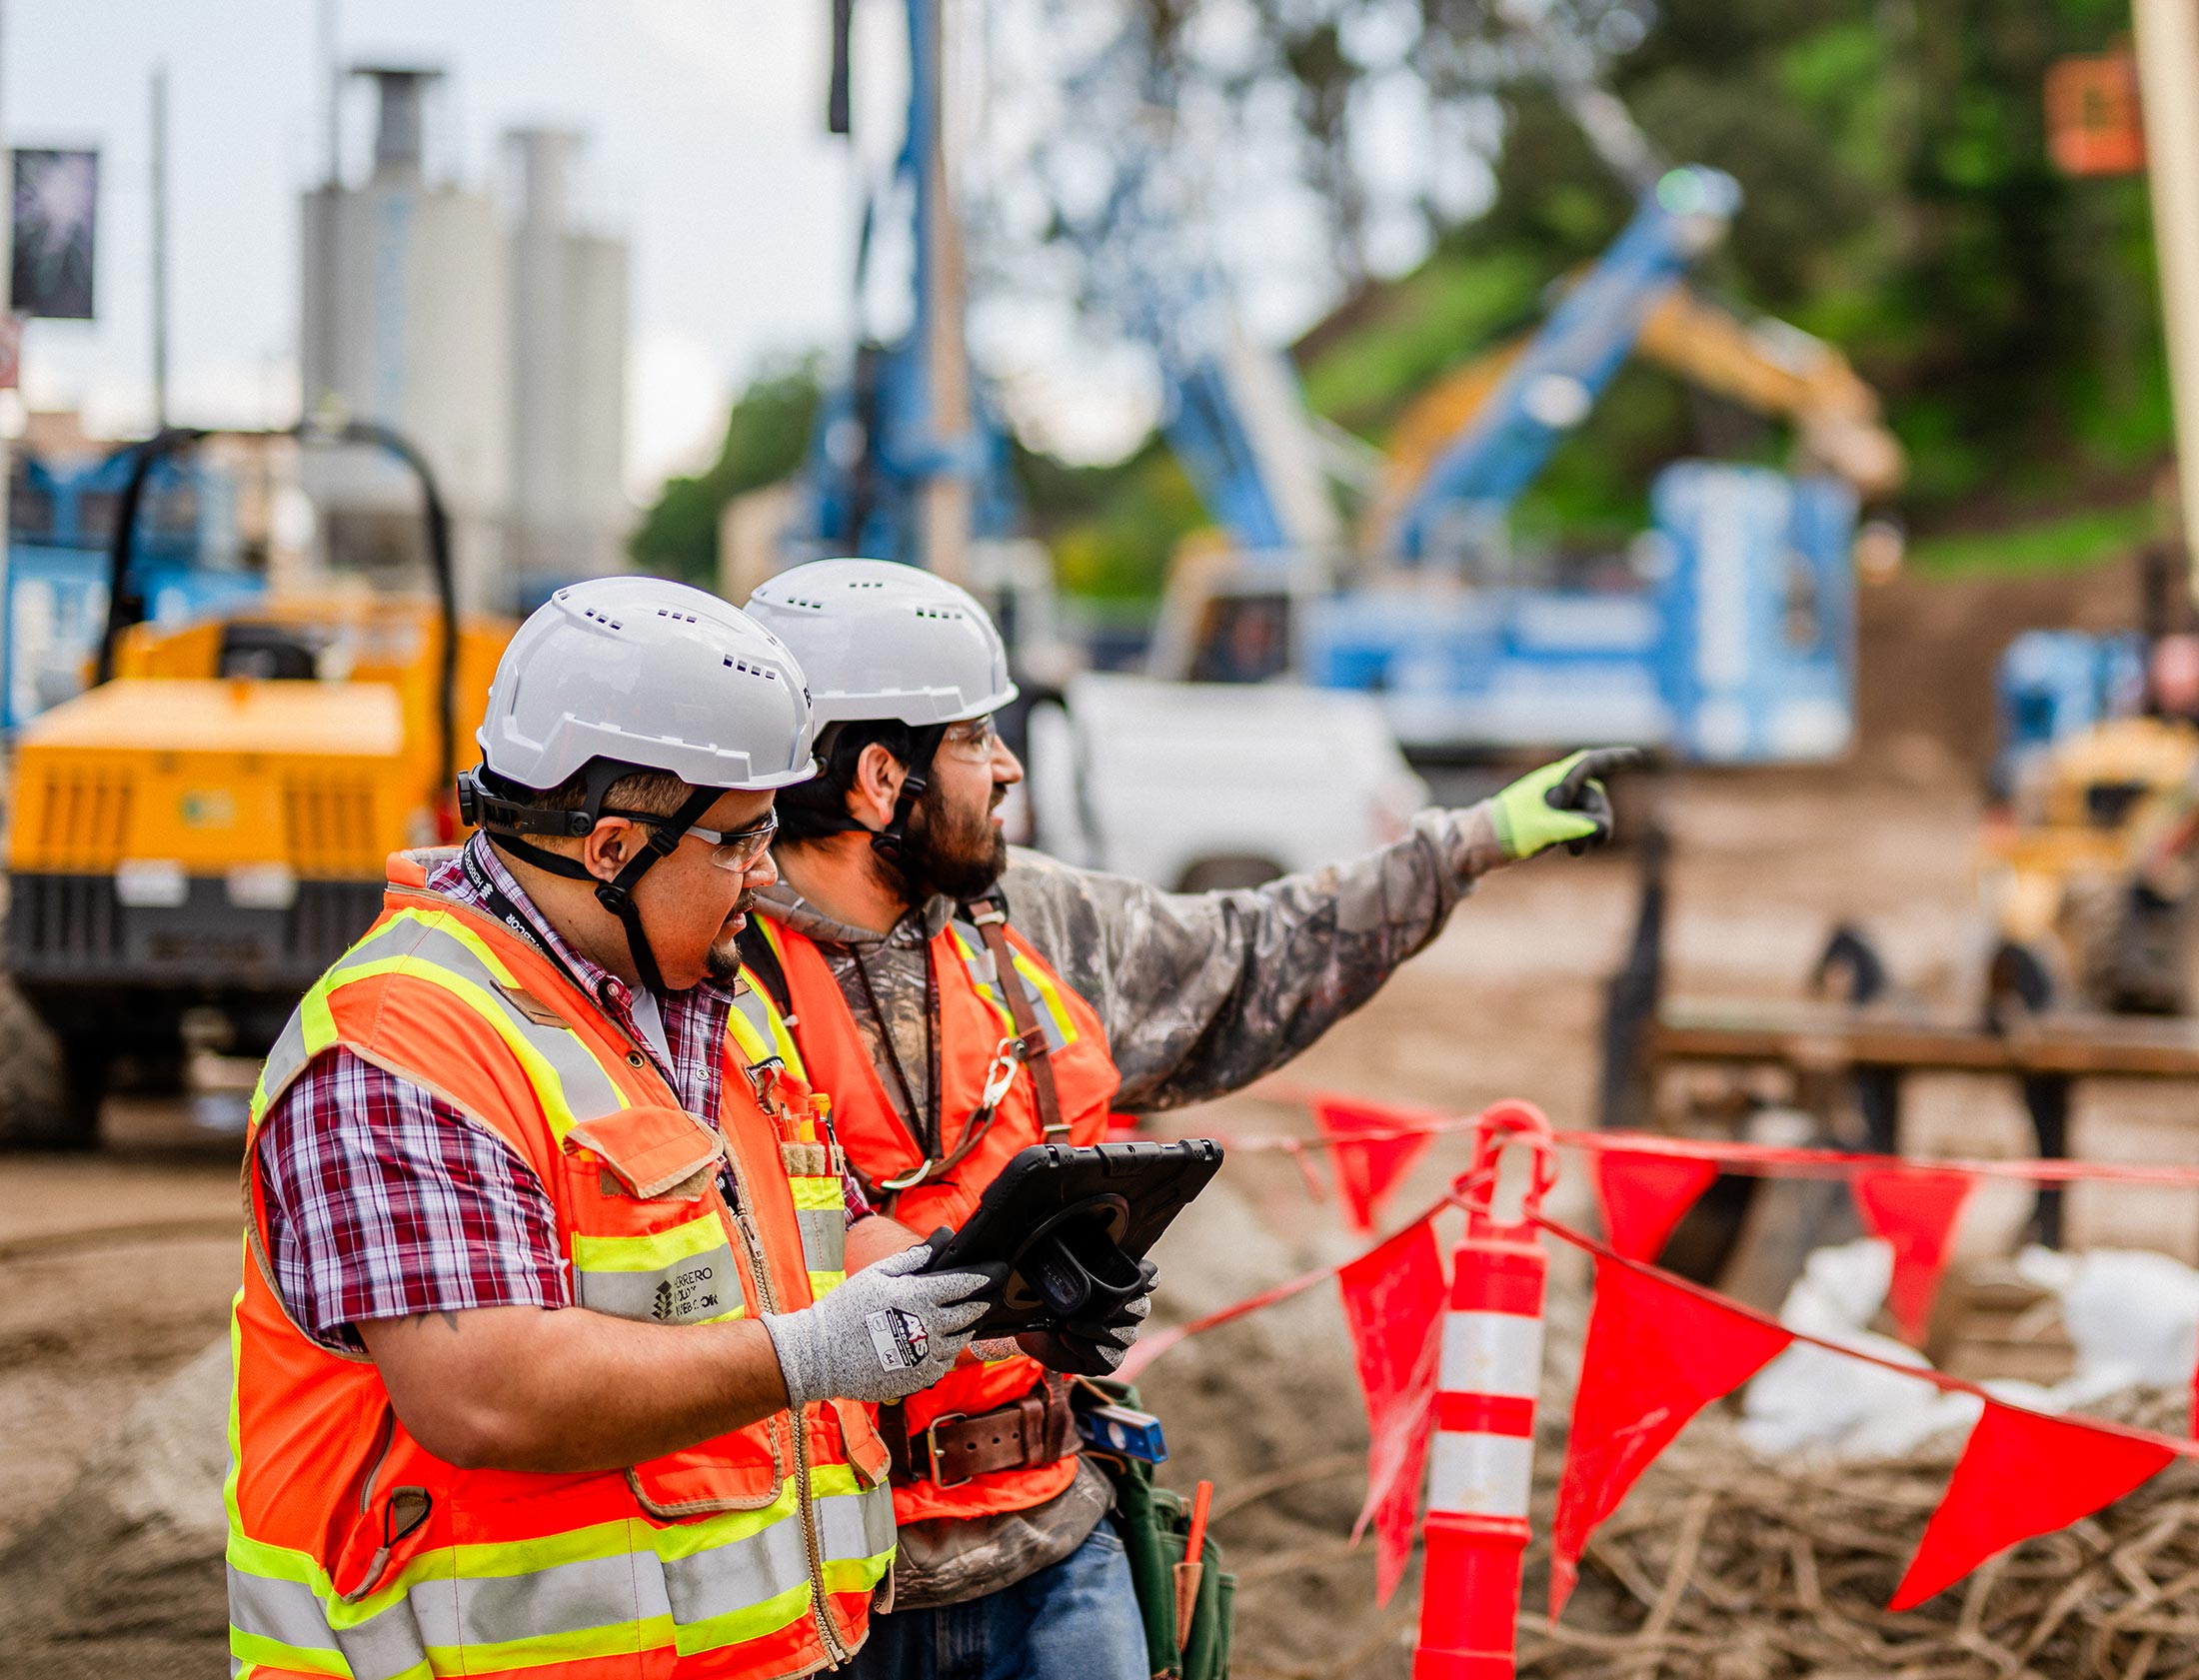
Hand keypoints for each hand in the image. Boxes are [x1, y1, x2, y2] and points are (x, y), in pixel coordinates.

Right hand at [762, 1243, 998, 1407]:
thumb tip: (940, 1240)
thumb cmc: (845, 1309)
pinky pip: (944, 1364)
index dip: (983, 1277)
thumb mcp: (877, 1275)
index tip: (995, 1271)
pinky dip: (946, 1353)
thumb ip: (912, 1259)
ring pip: (959, 1340)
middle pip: (969, 1313)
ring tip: (966, 1321)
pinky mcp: (918, 1377)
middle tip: (986, 1297)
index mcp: (918, 1296)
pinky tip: (940, 1345)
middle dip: (980, 1303)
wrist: (820, 1354)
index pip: (963, 1284)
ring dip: (965, 1329)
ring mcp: (924, 1354)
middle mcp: (927, 1326)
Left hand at [1016, 1259, 1157, 1375]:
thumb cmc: (1052, 1299)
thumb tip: (1076, 1238)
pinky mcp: (1108, 1361)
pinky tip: (1066, 1337)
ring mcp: (1120, 1339)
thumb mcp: (1062, 1276)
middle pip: (1141, 1307)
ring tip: (1068, 1323)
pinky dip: (1087, 1347)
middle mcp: (1128, 1313)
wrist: (1034, 1330)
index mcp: (1123, 1286)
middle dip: (1117, 1305)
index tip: (1137, 1274)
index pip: (1149, 1277)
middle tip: (1090, 1303)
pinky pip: (1109, 1358)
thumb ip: (1077, 1261)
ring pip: (1125, 1335)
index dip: (1147, 1276)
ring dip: (1095, 1329)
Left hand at [1489, 747, 1642, 861]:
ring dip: (1590, 834)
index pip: (1589, 764)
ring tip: (1573, 850)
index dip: (1615, 759)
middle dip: (1598, 821)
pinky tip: (1570, 851)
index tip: (1637, 757)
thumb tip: (1600, 827)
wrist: (1485, 843)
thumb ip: (1573, 824)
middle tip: (1582, 843)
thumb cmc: (1511, 829)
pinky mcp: (1556, 822)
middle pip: (1596, 798)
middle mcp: (1559, 789)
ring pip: (1592, 816)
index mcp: (1555, 780)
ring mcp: (1558, 806)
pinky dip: (1582, 839)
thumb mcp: (1543, 828)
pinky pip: (1583, 827)